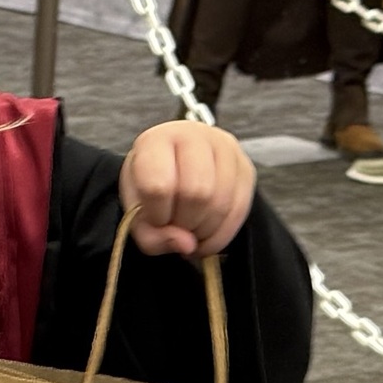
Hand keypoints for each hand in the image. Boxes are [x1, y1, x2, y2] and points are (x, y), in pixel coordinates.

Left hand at [118, 120, 254, 257]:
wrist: (175, 164)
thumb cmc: (151, 186)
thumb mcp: (136, 211)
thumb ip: (151, 235)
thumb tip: (188, 246)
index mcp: (156, 141)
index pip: (159, 185)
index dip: (157, 215)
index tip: (155, 219)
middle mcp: (195, 136)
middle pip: (196, 193)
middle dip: (184, 223)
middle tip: (176, 227)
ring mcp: (226, 149)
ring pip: (220, 203)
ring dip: (204, 230)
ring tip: (190, 231)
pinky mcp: (246, 168)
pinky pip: (239, 211)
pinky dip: (221, 234)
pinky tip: (206, 237)